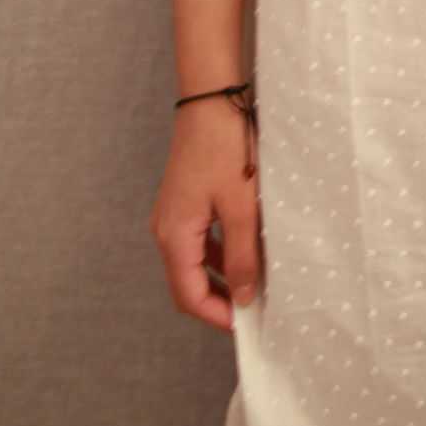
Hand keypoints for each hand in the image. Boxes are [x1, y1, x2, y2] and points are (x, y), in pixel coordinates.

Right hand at [151, 100, 263, 334]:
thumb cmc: (226, 148)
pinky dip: (221, 254)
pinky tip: (248, 251)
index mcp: (174, 235)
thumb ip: (243, 256)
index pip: (189, 296)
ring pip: (195, 263)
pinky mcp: (184, 203)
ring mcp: (173, 216)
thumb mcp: (242, 206)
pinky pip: (199, 242)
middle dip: (220, 301)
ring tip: (258, 282)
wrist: (212, 99)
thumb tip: (245, 299)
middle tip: (256, 309)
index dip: (218, 316)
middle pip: (188, 283)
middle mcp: (166, 230)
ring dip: (223, 277)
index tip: (249, 326)